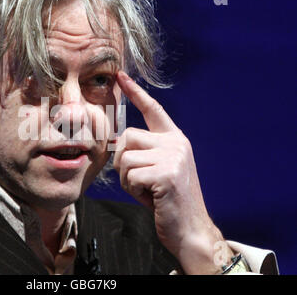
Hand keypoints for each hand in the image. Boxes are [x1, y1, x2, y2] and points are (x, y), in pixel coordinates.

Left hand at [113, 71, 232, 273]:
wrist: (189, 229)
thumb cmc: (169, 201)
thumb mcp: (158, 169)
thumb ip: (144, 151)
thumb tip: (118, 141)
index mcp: (174, 139)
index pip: (153, 109)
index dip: (135, 92)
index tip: (121, 76)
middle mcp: (176, 143)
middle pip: (127, 137)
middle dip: (123, 163)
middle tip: (139, 182)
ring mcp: (173, 157)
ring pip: (125, 158)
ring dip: (127, 179)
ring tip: (147, 191)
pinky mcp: (167, 173)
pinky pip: (130, 176)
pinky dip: (133, 191)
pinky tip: (151, 198)